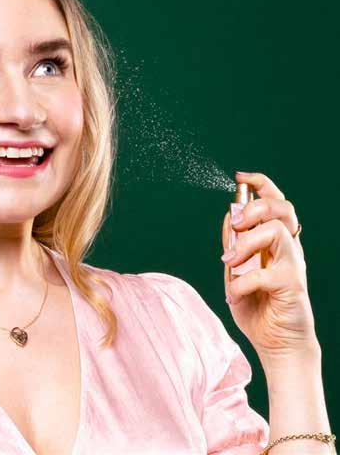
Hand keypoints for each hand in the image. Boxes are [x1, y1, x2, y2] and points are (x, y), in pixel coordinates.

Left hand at [220, 171, 318, 360]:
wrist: (276, 345)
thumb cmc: (258, 308)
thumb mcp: (236, 272)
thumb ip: (234, 245)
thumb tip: (228, 216)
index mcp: (276, 242)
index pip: (277, 202)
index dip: (262, 184)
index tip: (241, 177)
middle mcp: (289, 249)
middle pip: (282, 208)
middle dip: (254, 208)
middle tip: (234, 226)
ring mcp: (293, 266)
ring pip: (276, 232)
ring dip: (245, 243)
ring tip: (229, 262)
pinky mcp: (293, 286)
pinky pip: (264, 272)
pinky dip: (241, 282)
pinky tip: (234, 295)